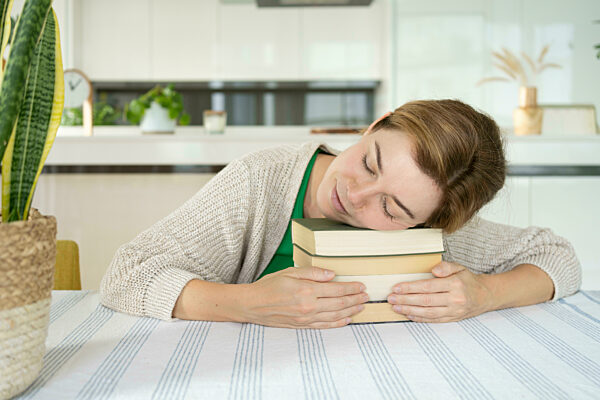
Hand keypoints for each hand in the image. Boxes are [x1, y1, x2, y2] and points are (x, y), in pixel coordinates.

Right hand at [241, 266, 368, 328]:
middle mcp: (308, 306)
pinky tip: (346, 320)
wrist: (253, 304)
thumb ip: (312, 272)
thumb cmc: (270, 285)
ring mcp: (306, 318)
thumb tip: (332, 274)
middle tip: (366, 296)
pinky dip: (337, 324)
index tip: (361, 285)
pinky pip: (324, 326)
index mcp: (307, 290)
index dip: (351, 288)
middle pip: (339, 304)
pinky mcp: (302, 326)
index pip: (336, 290)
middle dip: (355, 300)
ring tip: (361, 307)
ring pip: (334, 316)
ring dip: (350, 311)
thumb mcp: (290, 272)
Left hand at [387, 262, 492, 322]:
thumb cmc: (468, 280)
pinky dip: (420, 318)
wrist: (485, 296)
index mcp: (455, 284)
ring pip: (428, 312)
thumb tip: (434, 270)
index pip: (428, 286)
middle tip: (391, 298)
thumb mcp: (460, 267)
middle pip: (426, 300)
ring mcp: (454, 311)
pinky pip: (434, 320)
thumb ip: (446, 266)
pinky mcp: (453, 319)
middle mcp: (455, 299)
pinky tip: (408, 314)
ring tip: (396, 307)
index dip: (410, 288)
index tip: (397, 287)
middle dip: (406, 299)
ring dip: (409, 310)